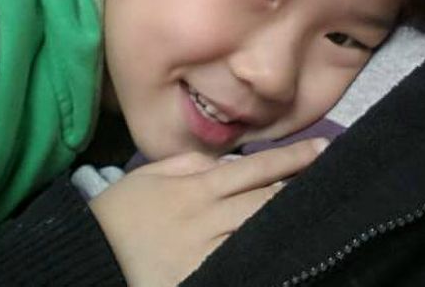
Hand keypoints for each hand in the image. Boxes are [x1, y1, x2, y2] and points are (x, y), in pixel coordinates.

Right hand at [89, 137, 327, 286]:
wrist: (88, 257)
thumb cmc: (121, 212)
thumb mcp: (152, 173)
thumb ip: (192, 162)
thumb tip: (230, 160)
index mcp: (198, 186)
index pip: (256, 168)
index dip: (293, 159)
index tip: (325, 149)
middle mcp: (209, 217)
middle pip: (266, 200)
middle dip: (300, 188)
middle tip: (336, 178)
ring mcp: (208, 253)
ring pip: (260, 231)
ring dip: (289, 219)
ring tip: (320, 209)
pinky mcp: (203, 279)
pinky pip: (243, 264)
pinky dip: (265, 254)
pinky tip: (286, 248)